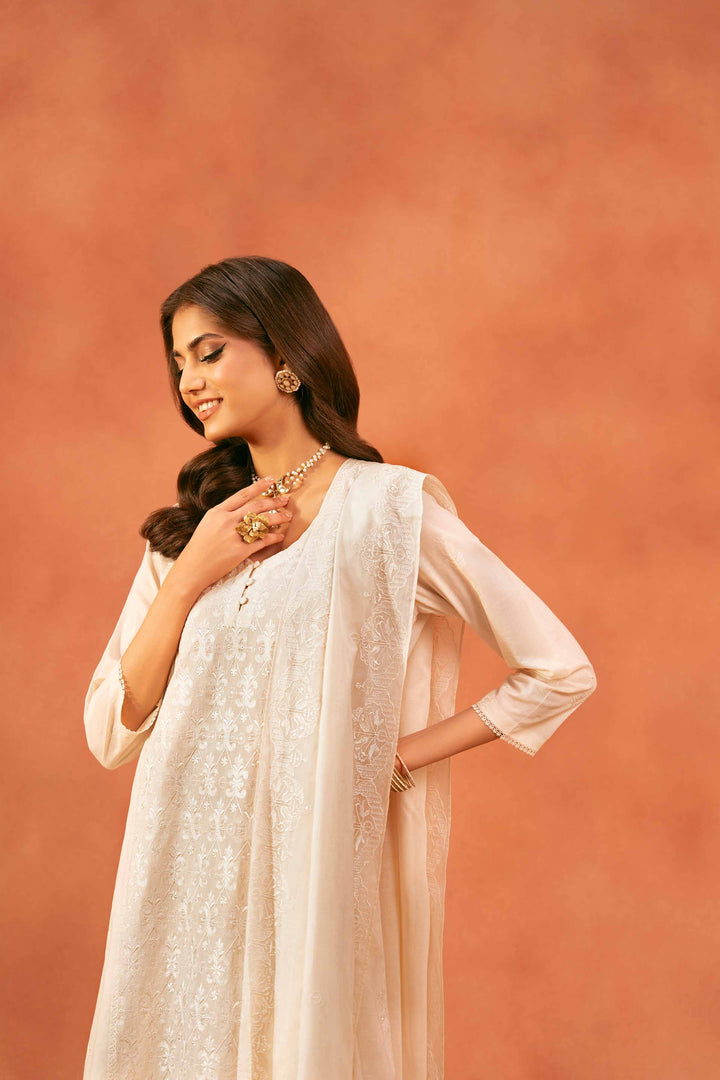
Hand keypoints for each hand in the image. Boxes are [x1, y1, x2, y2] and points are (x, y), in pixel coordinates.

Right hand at [169, 477, 292, 596]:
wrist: (191, 569)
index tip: (272, 479)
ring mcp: (233, 536)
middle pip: (256, 507)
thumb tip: (245, 507)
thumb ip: (225, 514)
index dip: (259, 486)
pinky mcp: (239, 552)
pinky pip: (261, 542)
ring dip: (277, 518)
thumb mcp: (208, 524)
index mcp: (217, 512)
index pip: (242, 495)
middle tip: (285, 500)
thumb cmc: (200, 547)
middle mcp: (226, 521)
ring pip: (261, 522)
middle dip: (274, 502)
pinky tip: (280, 535)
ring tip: (287, 516)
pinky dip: (273, 538)